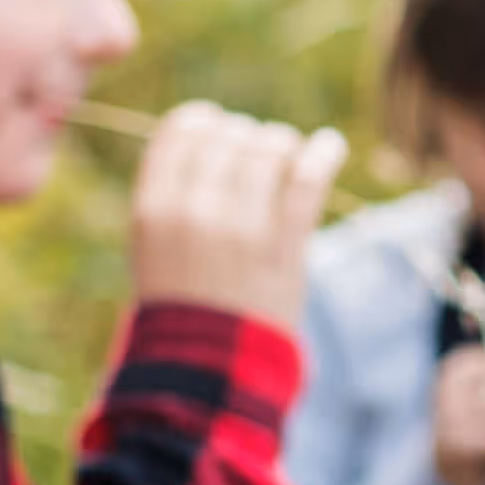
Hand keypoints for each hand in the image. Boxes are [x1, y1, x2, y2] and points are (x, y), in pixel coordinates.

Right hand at [121, 104, 346, 327]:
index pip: (182, 130)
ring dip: (282, 145)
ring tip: (288, 155)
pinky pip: (308, 179)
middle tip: (257, 150)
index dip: (206, 121)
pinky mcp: (284, 245)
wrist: (208, 364)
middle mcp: (193, 210)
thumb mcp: (153, 242)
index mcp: (153, 208)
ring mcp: (241, 228)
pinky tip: (331, 144)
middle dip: (247, 136)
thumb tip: (213, 133)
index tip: (221, 126)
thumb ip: (174, 190)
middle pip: (229, 136)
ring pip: (269, 150)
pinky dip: (324, 153)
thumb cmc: (181, 301)